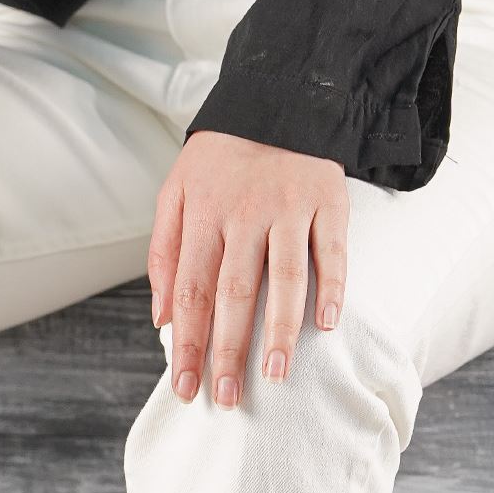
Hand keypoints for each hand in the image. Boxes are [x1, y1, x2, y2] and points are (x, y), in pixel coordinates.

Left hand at [148, 131, 349, 407]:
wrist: (276, 95)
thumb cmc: (219, 160)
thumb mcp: (174, 192)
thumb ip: (163, 253)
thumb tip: (161, 319)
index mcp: (201, 216)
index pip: (190, 293)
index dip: (188, 344)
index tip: (185, 387)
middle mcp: (244, 214)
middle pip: (233, 294)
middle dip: (228, 351)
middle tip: (227, 398)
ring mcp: (289, 207)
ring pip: (284, 278)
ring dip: (280, 331)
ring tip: (276, 376)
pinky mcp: (328, 200)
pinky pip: (332, 250)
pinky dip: (332, 287)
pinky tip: (328, 325)